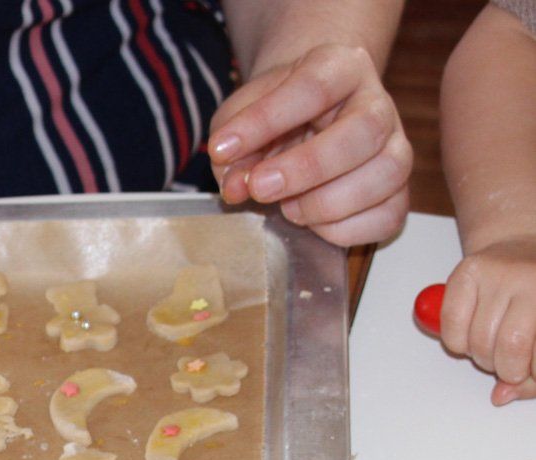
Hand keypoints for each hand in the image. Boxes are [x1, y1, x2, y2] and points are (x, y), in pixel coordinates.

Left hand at [207, 44, 411, 246]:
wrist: (310, 116)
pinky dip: (347, 229)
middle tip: (260, 188)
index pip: (313, 87)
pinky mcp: (398, 190)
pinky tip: (313, 224)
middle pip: (365, 130)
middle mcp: (377, 104)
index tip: (222, 148)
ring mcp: (396, 148)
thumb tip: (235, 187)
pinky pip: (389, 215)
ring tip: (288, 208)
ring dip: (328, 202)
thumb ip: (233, 144)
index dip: (265, 120)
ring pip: (388, 173)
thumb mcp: (242, 115)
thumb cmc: (275, 114)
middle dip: (307, 167)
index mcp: (340, 68)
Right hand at [439, 237, 535, 404]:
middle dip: (505, 368)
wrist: (521, 248)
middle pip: (509, 348)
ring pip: (478, 341)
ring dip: (480, 357)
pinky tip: (470, 335)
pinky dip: (456, 342)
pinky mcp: (467, 272)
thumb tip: (502, 396)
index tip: (528, 373)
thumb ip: (531, 372)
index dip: (533, 375)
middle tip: (508, 363)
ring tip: (491, 346)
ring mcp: (498, 273)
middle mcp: (532, 280)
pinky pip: (451, 325)